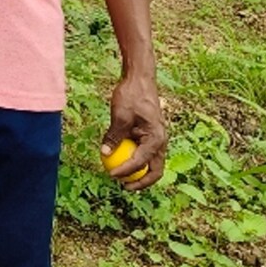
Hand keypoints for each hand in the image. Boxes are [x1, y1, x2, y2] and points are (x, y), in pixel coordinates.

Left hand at [101, 70, 168, 190]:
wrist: (140, 80)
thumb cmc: (131, 96)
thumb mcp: (120, 116)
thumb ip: (114, 137)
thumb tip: (105, 154)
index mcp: (156, 139)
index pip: (140, 162)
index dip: (125, 171)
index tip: (111, 176)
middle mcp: (160, 142)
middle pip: (154, 171)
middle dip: (140, 182)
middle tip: (124, 186)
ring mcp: (157, 139)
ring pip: (151, 164)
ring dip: (139, 173)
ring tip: (122, 179)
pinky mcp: (151, 135)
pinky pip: (145, 154)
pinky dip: (136, 161)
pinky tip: (121, 161)